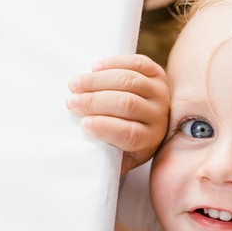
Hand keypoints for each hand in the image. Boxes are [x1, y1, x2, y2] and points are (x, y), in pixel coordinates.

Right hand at [67, 55, 169, 175]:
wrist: (151, 121)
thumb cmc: (126, 142)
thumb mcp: (120, 157)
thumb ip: (107, 163)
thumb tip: (81, 167)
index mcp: (150, 139)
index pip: (130, 134)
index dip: (107, 128)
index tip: (84, 124)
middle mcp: (159, 115)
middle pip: (128, 104)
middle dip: (96, 102)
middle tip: (71, 102)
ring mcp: (160, 92)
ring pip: (130, 82)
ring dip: (98, 81)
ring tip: (75, 84)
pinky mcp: (157, 73)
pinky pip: (138, 63)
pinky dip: (115, 63)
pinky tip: (95, 68)